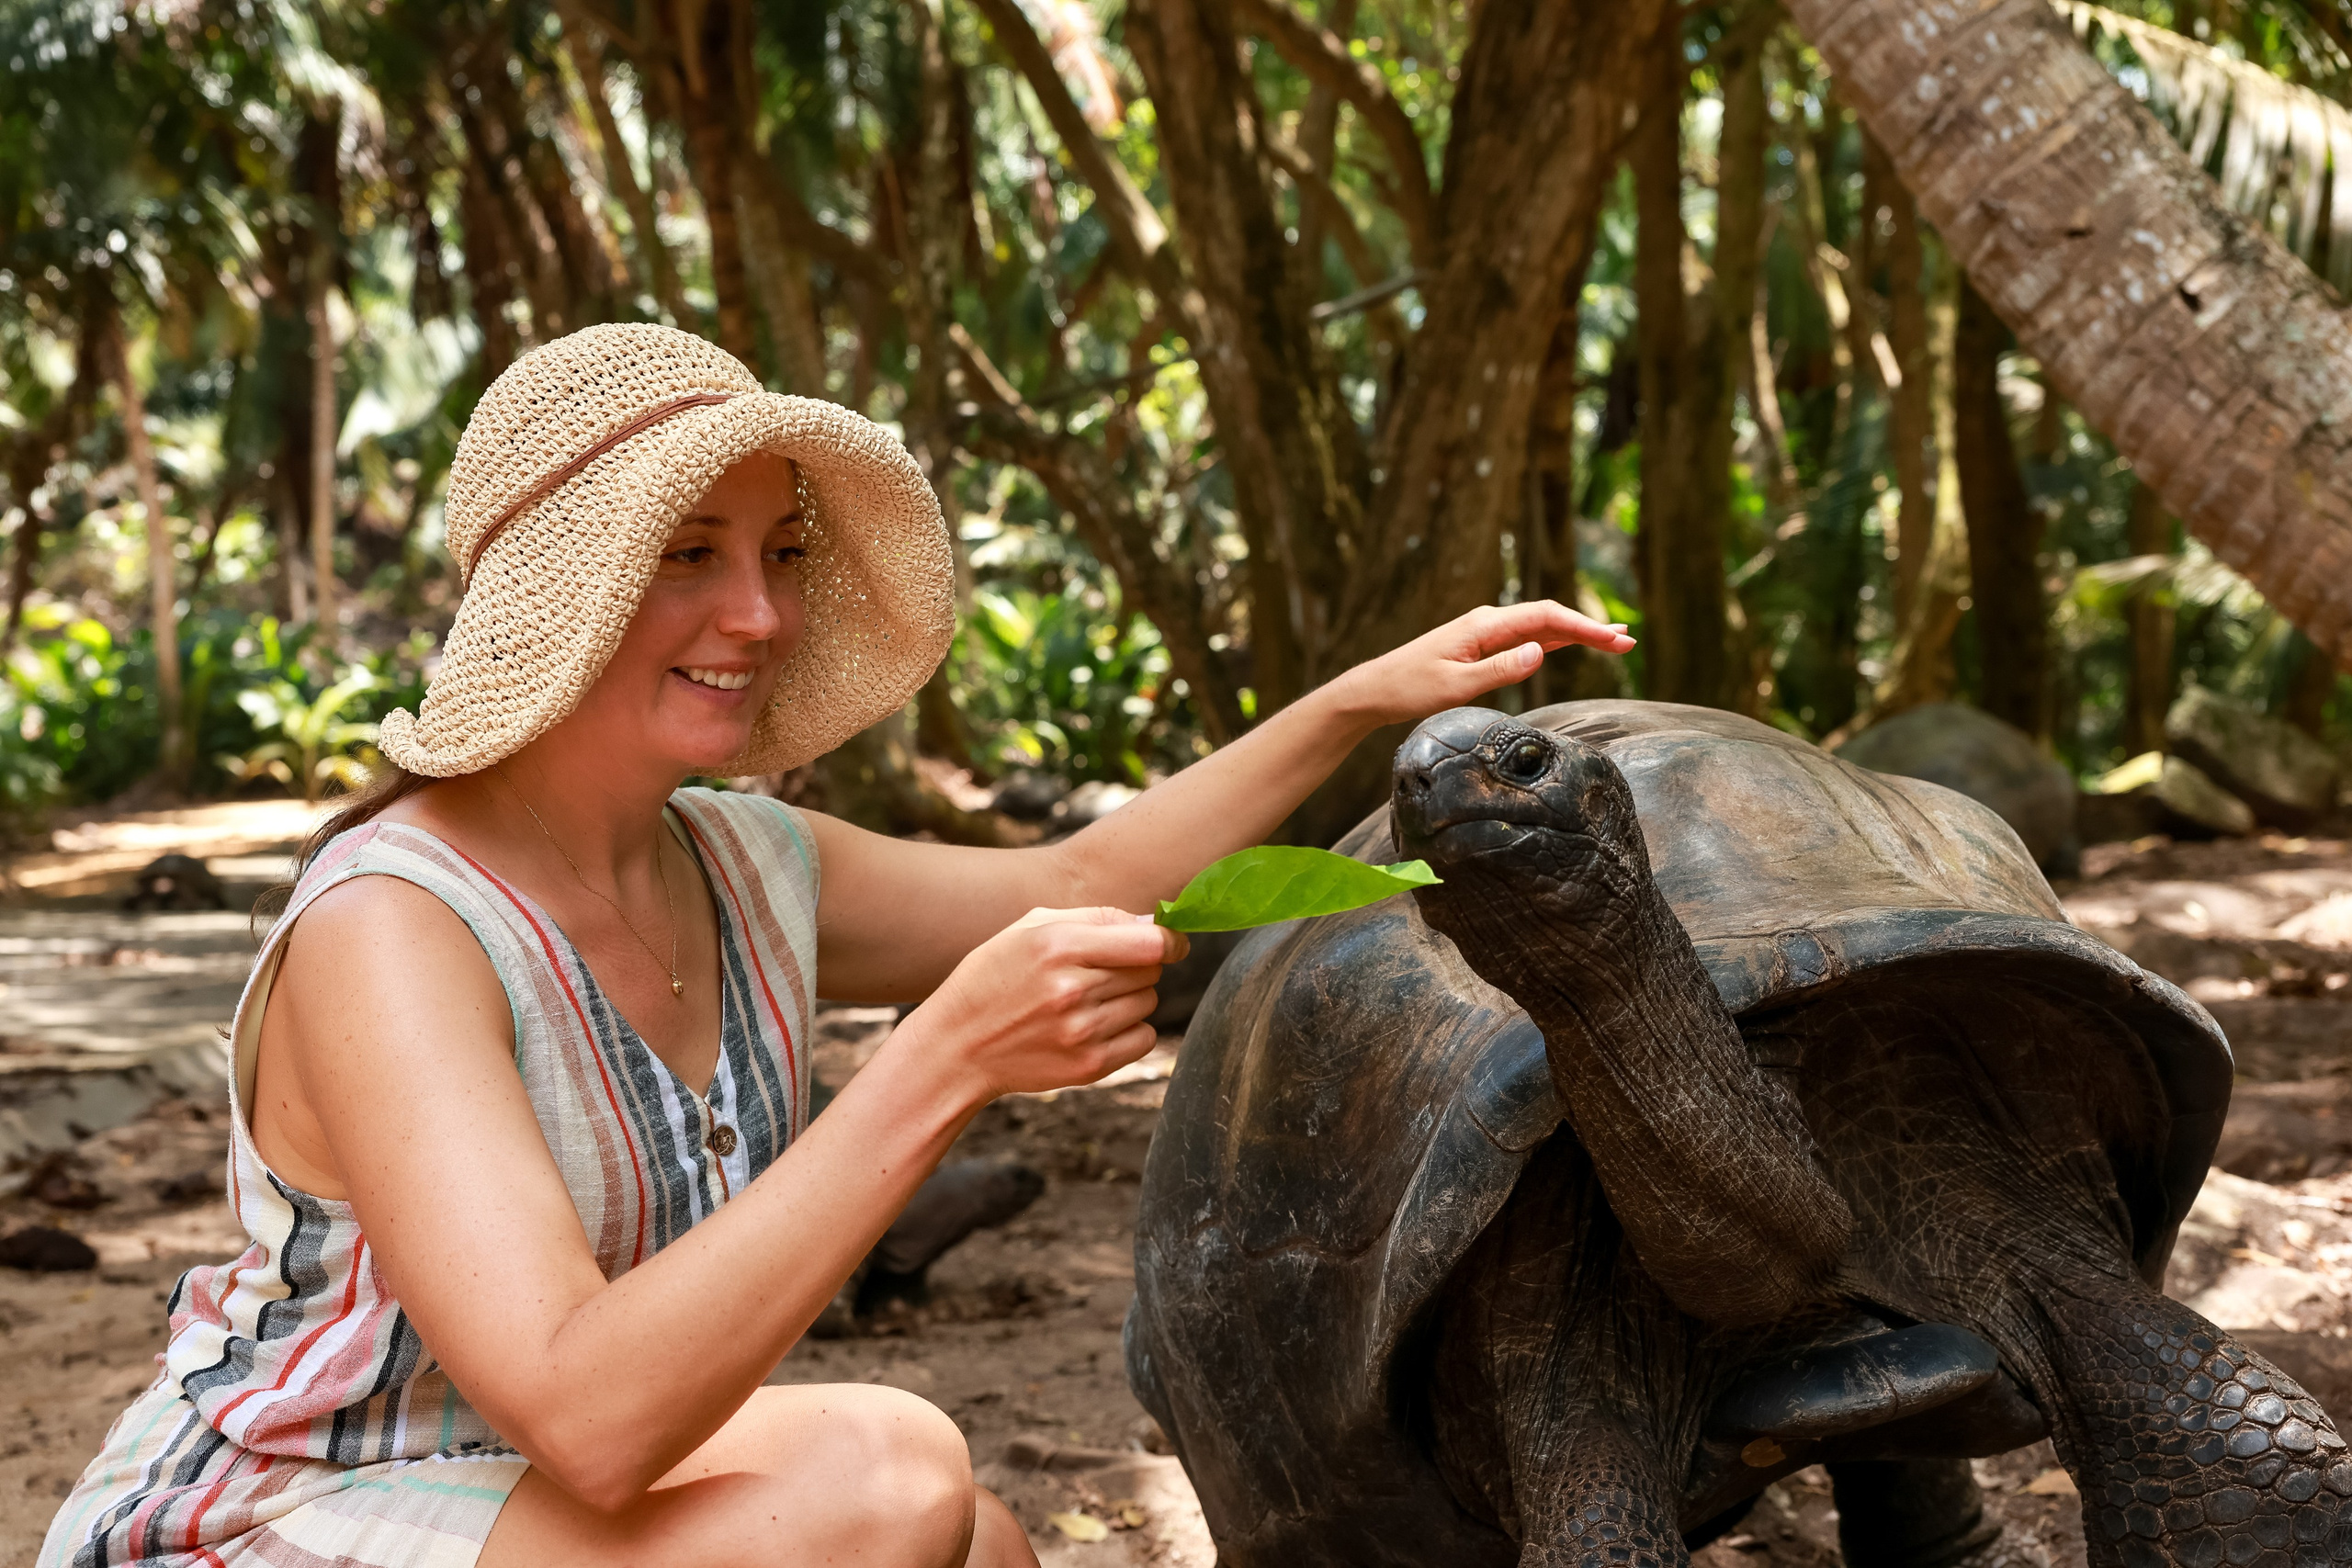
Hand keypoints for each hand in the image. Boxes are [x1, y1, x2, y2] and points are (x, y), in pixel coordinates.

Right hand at [895, 907, 1188, 1104]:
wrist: (958, 1047)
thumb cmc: (995, 977)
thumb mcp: (1030, 928)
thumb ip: (1096, 918)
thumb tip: (1157, 925)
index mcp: (1058, 945)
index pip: (1150, 943)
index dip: (1169, 940)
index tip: (1169, 943)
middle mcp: (1073, 989)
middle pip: (1150, 971)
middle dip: (1137, 966)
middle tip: (1101, 972)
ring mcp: (1082, 1032)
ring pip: (1149, 1003)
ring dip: (1131, 997)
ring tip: (1088, 1000)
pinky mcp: (1089, 1066)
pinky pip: (1145, 1039)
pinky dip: (1131, 1030)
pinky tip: (1096, 1025)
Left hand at [1326, 601, 1634, 728]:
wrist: (1374, 690)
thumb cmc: (1409, 689)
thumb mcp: (1455, 686)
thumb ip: (1499, 669)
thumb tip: (1540, 652)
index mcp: (1483, 626)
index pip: (1544, 617)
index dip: (1583, 627)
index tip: (1613, 638)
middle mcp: (1488, 623)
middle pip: (1549, 618)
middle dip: (1590, 629)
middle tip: (1629, 641)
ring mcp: (1486, 633)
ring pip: (1541, 628)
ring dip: (1578, 633)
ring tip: (1616, 639)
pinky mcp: (1482, 647)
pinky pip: (1526, 638)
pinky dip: (1555, 640)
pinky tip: (1574, 642)